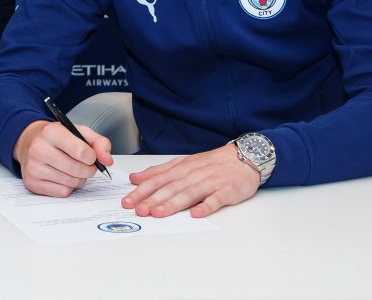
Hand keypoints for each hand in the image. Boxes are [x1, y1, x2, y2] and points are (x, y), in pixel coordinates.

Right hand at [13, 119, 112, 196]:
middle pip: (77, 170)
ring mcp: (34, 167)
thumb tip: (108, 161)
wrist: (30, 142)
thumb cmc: (58, 138)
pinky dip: (68, 187)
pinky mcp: (32, 183)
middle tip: (86, 165)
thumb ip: (99, 143)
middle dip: (88, 169)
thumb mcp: (79, 132)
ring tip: (74, 169)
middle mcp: (39, 149)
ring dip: (79, 179)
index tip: (91, 156)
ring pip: (71, 182)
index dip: (92, 157)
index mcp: (51, 132)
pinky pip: (62, 192)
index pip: (81, 151)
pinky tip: (63, 176)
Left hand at [122, 143, 259, 218]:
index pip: (157, 180)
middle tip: (138, 210)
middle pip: (169, 188)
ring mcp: (209, 183)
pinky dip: (206, 206)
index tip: (128, 201)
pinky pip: (215, 200)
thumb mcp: (182, 163)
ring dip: (173, 204)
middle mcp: (193, 175)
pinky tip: (196, 214)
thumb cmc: (211, 163)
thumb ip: (159, 171)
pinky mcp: (226, 191)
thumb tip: (136, 178)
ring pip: (188, 194)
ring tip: (159, 213)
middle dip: (152, 200)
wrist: (243, 158)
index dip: (142, 191)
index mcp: (181, 169)